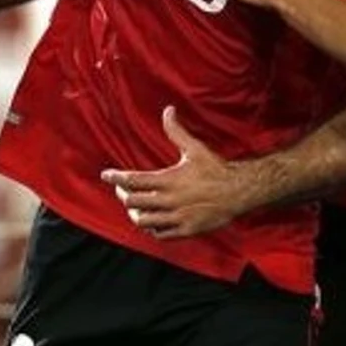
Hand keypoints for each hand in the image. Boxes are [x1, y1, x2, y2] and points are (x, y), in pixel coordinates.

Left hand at [100, 107, 249, 237]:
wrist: (238, 191)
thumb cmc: (216, 169)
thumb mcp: (195, 148)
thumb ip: (176, 131)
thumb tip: (168, 110)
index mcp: (169, 180)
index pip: (133, 180)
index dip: (115, 178)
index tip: (106, 175)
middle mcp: (170, 201)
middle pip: (133, 202)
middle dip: (123, 195)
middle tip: (122, 190)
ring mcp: (177, 218)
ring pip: (144, 221)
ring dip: (135, 213)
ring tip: (135, 207)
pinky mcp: (186, 230)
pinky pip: (160, 234)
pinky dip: (152, 228)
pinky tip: (152, 221)